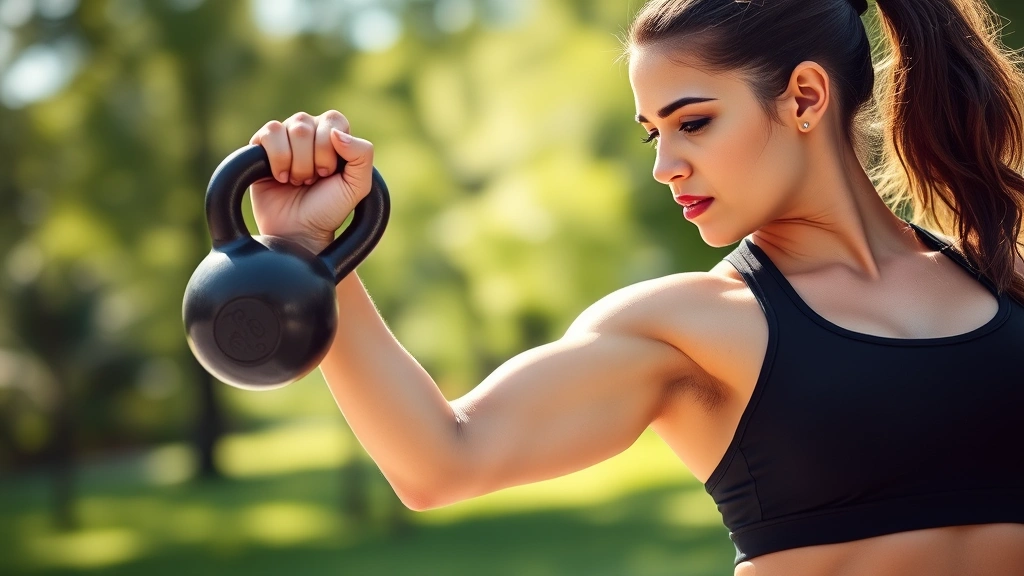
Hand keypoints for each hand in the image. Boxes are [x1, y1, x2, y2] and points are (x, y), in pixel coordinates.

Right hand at [248, 110, 374, 251]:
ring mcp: (285, 136)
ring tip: (297, 180)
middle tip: (312, 180)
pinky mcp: (261, 145)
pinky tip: (280, 177)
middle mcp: (309, 129)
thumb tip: (337, 133)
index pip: (333, 120)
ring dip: (296, 163)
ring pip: (289, 128)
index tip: (328, 174)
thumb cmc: (329, 208)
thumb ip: (362, 154)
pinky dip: (277, 159)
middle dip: (311, 160)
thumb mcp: (358, 186)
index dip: (328, 149)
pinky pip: (269, 133)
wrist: (299, 230)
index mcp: (334, 134)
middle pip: (306, 125)